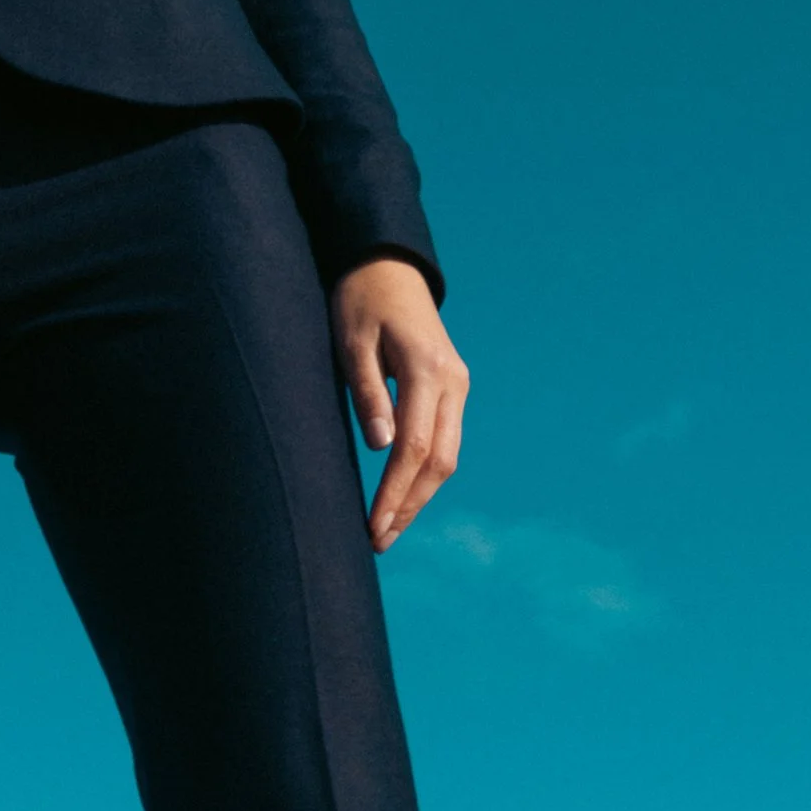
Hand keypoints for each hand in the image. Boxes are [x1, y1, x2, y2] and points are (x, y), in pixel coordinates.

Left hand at [332, 258, 468, 551]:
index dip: (395, 493)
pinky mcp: (453, 390)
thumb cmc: (360, 301)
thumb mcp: (351, 343)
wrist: (389, 269)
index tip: (373, 526)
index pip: (415, 448)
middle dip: (409, 507)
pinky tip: (402, 498)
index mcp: (428, 369)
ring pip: (447, 457)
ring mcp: (458, 386)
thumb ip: (367, 393)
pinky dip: (425, 476)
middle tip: (377, 541)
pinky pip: (445, 442)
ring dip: (419, 497)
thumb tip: (381, 448)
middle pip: (439, 462)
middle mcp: (453, 382)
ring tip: (387, 530)